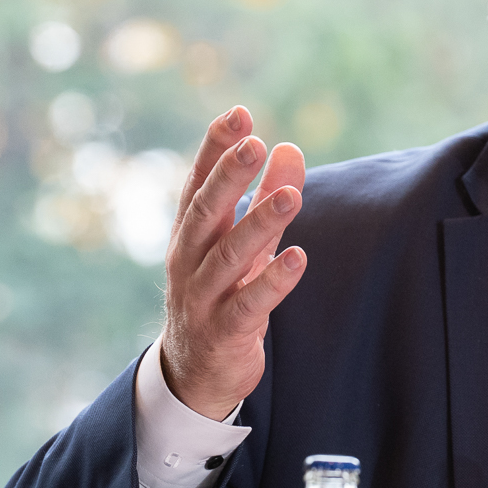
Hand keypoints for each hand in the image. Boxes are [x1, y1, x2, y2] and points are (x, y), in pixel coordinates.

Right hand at [160, 106, 306, 419]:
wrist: (196, 372)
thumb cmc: (222, 293)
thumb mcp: (244, 243)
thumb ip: (266, 198)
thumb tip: (290, 146)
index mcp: (191, 233)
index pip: (198, 183)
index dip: (215, 148)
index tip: (239, 114)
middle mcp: (189, 260)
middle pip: (206, 212)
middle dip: (229, 176)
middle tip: (254, 143)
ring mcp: (201, 297)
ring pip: (227, 256)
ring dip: (259, 224)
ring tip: (290, 196)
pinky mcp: (222, 332)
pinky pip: (247, 305)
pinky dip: (272, 282)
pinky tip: (299, 258)